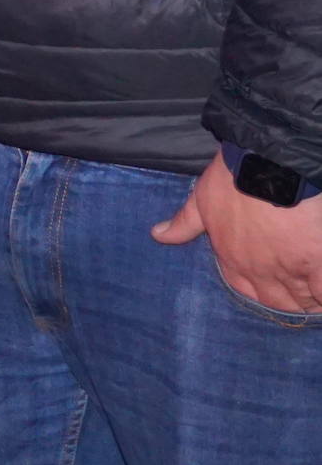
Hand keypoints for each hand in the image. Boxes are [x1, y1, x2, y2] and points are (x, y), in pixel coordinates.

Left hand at [153, 153, 321, 312]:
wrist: (267, 164)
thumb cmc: (232, 177)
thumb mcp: (201, 199)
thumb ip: (184, 223)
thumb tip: (158, 235)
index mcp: (232, 258)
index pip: (244, 288)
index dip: (260, 288)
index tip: (274, 285)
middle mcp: (260, 270)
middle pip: (278, 301)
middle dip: (290, 300)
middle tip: (302, 291)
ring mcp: (291, 268)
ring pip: (303, 301)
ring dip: (310, 299)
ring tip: (314, 292)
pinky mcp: (319, 262)